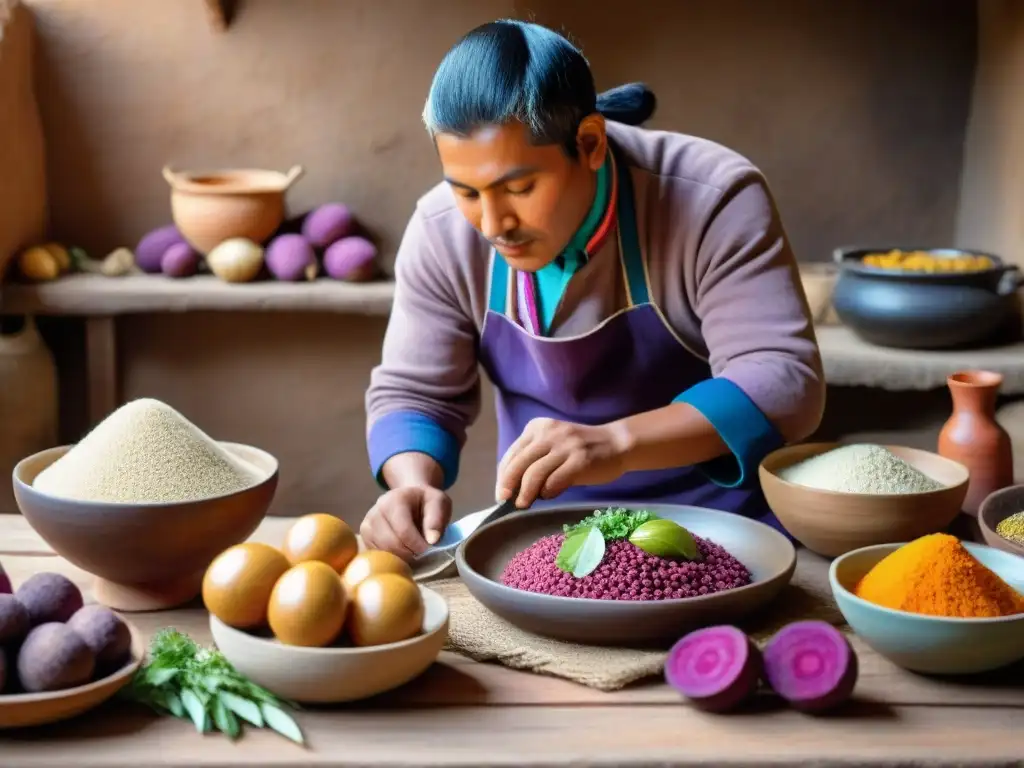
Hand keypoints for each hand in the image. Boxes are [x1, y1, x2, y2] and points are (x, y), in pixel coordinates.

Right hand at [360, 485, 451, 559]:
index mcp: (394, 500)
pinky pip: (376, 556)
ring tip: (413, 553)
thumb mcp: (439, 502)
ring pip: (382, 552)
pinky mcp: (364, 538)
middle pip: (390, 543)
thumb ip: (437, 519)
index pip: (403, 530)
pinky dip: (391, 559)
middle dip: (409, 554)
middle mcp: (375, 511)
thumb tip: (432, 540)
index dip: (417, 544)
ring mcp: (367, 526)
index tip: (428, 550)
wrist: (411, 500)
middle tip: (421, 555)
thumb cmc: (426, 503)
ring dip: (400, 558)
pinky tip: (402, 555)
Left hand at [496, 417, 631, 507]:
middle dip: (508, 486)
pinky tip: (549, 495)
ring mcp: (565, 445)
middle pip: (519, 464)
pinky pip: (555, 480)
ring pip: (534, 473)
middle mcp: (549, 433)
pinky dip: (548, 492)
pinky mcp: (580, 460)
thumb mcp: (553, 446)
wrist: (616, 443)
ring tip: (524, 504)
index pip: (511, 454)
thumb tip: (512, 488)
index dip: (502, 477)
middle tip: (506, 502)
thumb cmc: (580, 450)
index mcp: (537, 427)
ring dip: (526, 493)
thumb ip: (533, 459)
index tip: (501, 495)